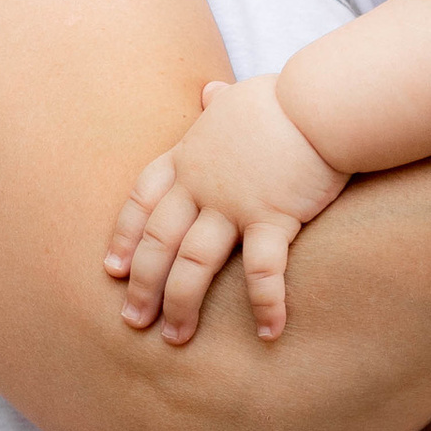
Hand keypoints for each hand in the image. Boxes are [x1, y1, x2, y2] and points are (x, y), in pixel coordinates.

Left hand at [103, 73, 349, 344]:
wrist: (318, 101)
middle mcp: (201, 184)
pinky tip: (270, 333)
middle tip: (133, 320)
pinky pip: (261, 271)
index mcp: (190, 156)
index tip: (112, 269)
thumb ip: (220, 103)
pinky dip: (264, 304)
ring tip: (174, 339)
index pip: (143, 200)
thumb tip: (210, 91)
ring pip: (193, 263)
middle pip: (159, 240)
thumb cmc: (284, 99)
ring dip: (181, 304)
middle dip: (142, 284)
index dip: (125, 236)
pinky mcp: (272, 217)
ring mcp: (233, 203)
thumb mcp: (240, 98)